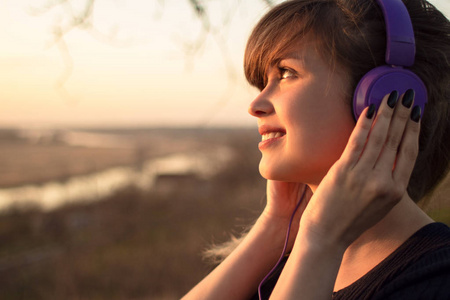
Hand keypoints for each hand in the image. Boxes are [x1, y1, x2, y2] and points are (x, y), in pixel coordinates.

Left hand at [299, 90, 420, 248]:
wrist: (326, 236)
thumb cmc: (349, 220)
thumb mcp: (378, 204)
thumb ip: (385, 181)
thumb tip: (387, 155)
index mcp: (395, 191)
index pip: (409, 153)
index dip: (414, 130)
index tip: (417, 112)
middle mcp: (383, 182)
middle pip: (396, 140)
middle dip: (403, 115)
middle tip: (406, 95)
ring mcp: (363, 176)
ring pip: (379, 138)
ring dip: (386, 113)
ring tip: (391, 96)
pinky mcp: (344, 171)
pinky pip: (357, 142)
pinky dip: (364, 124)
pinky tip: (369, 109)